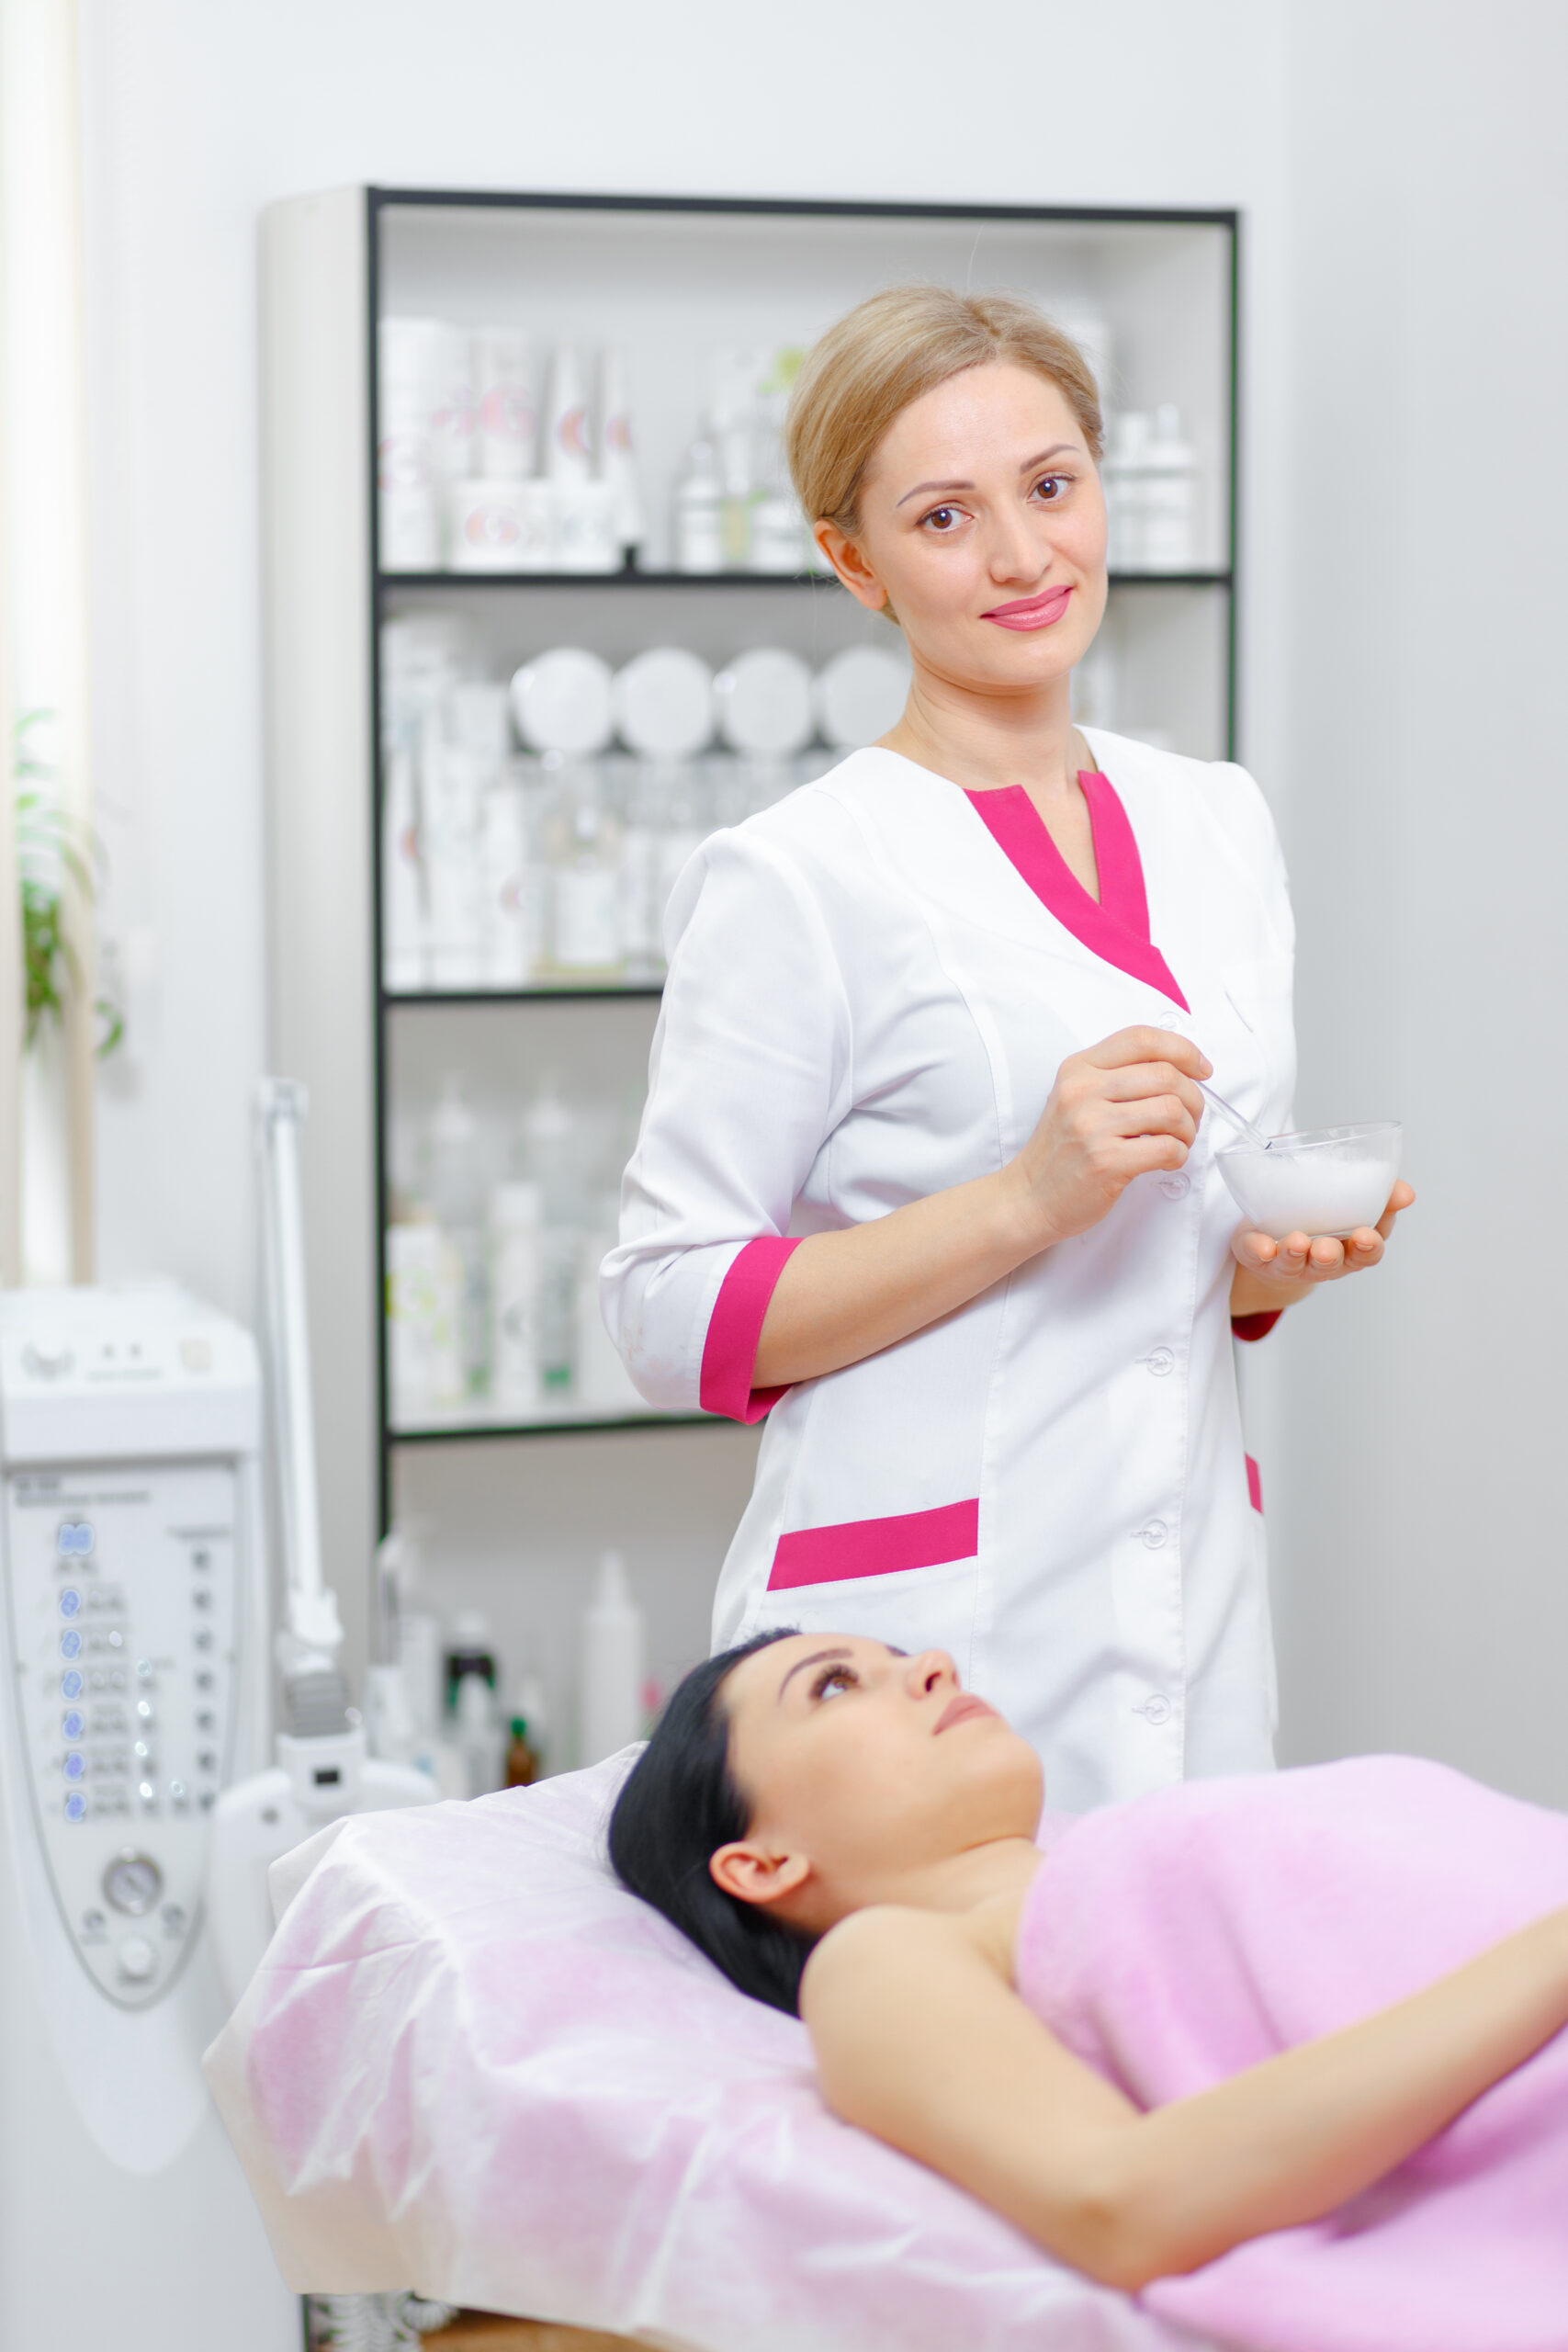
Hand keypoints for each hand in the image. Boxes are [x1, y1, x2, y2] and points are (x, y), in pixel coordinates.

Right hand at [1007, 1027, 1211, 1252]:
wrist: (1029, 1196)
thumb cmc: (1062, 1150)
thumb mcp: (1077, 1097)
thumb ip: (1117, 1077)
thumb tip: (1180, 1069)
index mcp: (1079, 1068)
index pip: (1141, 1039)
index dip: (1183, 1050)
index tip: (1201, 1070)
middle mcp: (1083, 1091)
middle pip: (1166, 1075)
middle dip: (1193, 1098)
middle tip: (1190, 1118)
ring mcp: (1092, 1126)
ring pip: (1172, 1110)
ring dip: (1188, 1129)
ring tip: (1178, 1141)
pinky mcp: (1106, 1161)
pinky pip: (1167, 1148)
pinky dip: (1179, 1155)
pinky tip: (1166, 1160)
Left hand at [1229, 1181, 1415, 1309]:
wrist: (1276, 1243)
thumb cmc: (1323, 1221)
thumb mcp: (1354, 1207)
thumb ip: (1381, 1197)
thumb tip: (1406, 1191)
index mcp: (1350, 1249)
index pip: (1367, 1254)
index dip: (1368, 1248)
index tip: (1367, 1235)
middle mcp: (1322, 1262)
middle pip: (1332, 1265)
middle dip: (1331, 1257)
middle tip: (1328, 1248)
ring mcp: (1290, 1263)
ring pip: (1295, 1263)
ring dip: (1296, 1254)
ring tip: (1297, 1241)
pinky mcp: (1259, 1256)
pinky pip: (1259, 1256)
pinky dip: (1260, 1251)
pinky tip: (1263, 1246)